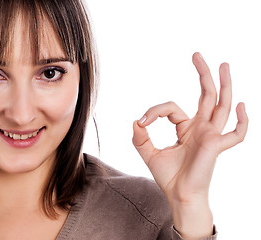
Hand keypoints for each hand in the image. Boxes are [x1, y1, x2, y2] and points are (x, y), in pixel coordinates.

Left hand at [132, 52, 247, 238]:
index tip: (142, 122)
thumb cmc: (168, 177)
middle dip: (202, 75)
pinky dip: (241, 121)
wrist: (179, 196)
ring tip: (223, 64)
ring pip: (221, 105)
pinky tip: (240, 105)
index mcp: (187, 128)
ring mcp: (211, 136)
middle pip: (206, 96)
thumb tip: (135, 121)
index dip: (155, 112)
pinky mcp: (216, 146)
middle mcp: (201, 128)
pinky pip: (236, 134)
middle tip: (196, 55)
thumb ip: (140, 138)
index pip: (172, 109)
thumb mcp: (149, 154)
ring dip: (223, 85)